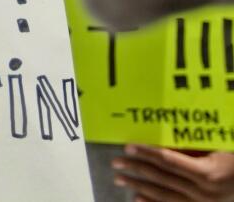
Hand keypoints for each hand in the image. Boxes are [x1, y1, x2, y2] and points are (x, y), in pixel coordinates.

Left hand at [113, 144, 233, 200]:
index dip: (147, 152)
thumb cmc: (231, 160)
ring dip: (138, 186)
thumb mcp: (216, 150)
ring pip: (163, 194)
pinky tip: (136, 198)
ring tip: (119, 179)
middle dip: (136, 168)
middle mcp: (202, 192)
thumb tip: (159, 141)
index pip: (168, 160)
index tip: (128, 146)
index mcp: (206, 173)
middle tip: (116, 162)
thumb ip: (191, 148)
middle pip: (161, 178)